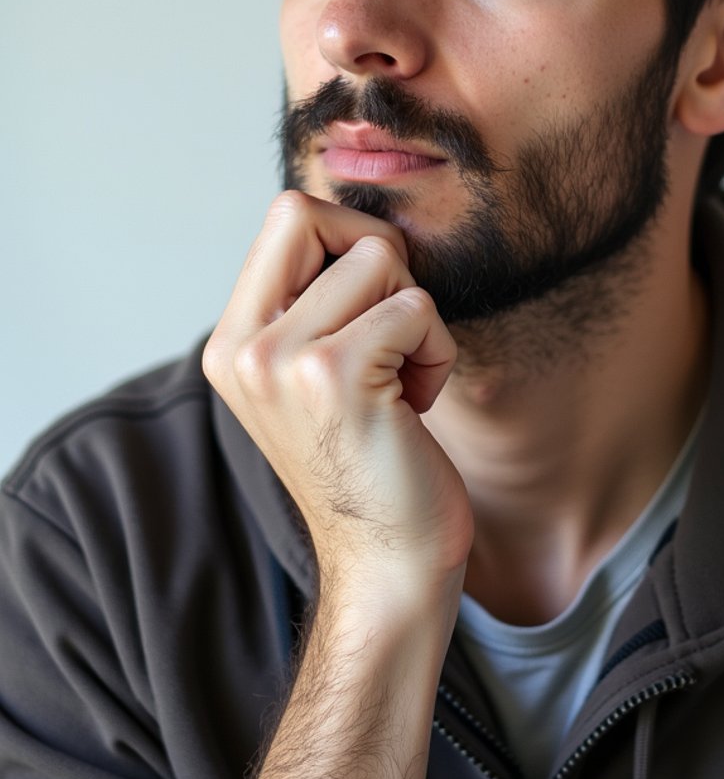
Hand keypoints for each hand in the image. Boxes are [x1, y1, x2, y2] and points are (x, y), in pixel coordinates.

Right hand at [203, 191, 472, 596]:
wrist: (389, 563)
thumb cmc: (372, 460)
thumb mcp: (315, 373)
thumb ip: (315, 301)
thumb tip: (360, 219)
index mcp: (232, 342)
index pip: (284, 215)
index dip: (345, 237)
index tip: (368, 303)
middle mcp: (244, 348)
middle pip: (314, 215)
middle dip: (378, 258)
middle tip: (391, 329)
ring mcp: (282, 361)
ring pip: (380, 260)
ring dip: (416, 317)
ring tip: (400, 381)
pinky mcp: (336, 376)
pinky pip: (416, 309)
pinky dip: (436, 351)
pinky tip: (414, 405)